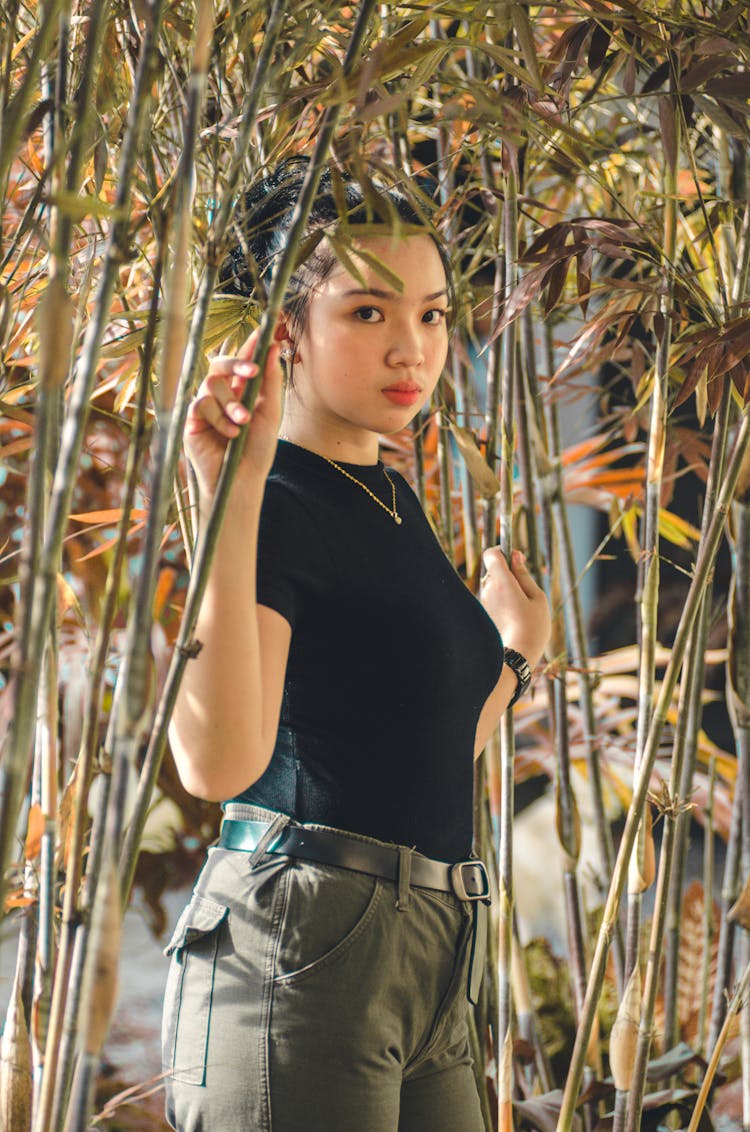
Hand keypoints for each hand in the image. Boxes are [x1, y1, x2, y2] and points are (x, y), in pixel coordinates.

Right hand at [185, 328, 282, 503]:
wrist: (241, 480)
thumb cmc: (257, 450)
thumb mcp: (270, 414)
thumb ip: (270, 382)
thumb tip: (273, 348)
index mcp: (241, 392)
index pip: (242, 362)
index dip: (249, 346)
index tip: (261, 331)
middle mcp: (220, 396)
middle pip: (219, 365)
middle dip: (235, 363)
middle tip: (251, 371)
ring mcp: (204, 408)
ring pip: (211, 384)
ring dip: (231, 402)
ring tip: (243, 422)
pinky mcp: (191, 421)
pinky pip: (200, 404)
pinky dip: (219, 417)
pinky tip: (230, 433)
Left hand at [480, 547, 550, 668]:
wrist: (517, 656)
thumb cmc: (532, 627)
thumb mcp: (537, 597)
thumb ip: (524, 574)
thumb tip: (515, 556)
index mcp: (502, 582)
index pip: (491, 554)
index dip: (503, 551)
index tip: (517, 559)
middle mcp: (487, 589)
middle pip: (494, 569)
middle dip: (508, 572)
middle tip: (525, 588)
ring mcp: (483, 601)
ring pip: (493, 584)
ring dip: (506, 588)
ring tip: (521, 607)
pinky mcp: (483, 611)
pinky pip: (492, 597)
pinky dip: (502, 600)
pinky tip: (513, 615)